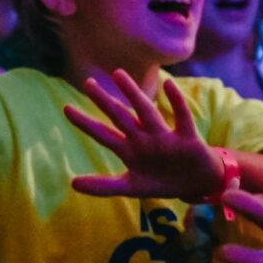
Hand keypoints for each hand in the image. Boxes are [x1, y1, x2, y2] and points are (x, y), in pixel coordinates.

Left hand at [65, 73, 229, 200]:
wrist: (196, 184)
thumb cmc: (162, 181)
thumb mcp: (131, 187)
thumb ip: (103, 186)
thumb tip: (72, 183)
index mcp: (129, 150)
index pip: (103, 134)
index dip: (85, 123)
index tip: (66, 108)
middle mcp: (144, 139)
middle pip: (121, 117)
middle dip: (105, 101)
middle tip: (87, 83)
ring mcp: (164, 136)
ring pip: (146, 112)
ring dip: (134, 94)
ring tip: (119, 74)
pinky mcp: (187, 138)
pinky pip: (182, 117)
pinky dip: (177, 101)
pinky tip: (168, 84)